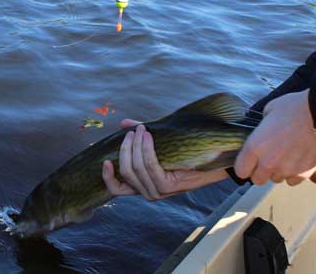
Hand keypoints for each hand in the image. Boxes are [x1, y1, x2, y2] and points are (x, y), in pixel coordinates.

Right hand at [102, 121, 227, 200]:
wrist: (211, 161)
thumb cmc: (183, 153)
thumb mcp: (158, 145)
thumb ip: (139, 137)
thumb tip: (122, 123)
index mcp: (142, 186)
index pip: (117, 189)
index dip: (108, 177)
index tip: (105, 161)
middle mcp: (147, 192)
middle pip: (126, 171)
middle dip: (126, 149)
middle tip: (132, 132)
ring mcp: (157, 192)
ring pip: (137, 168)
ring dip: (136, 146)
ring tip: (142, 130)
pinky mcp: (167, 187)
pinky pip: (150, 166)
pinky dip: (147, 149)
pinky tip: (149, 137)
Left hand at [234, 89, 315, 185]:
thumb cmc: (294, 108)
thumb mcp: (269, 111)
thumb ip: (262, 128)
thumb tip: (263, 132)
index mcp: (255, 146)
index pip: (241, 170)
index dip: (244, 166)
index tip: (248, 162)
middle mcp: (269, 162)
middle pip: (257, 180)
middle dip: (259, 171)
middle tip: (266, 159)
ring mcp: (287, 169)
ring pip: (275, 179)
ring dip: (277, 171)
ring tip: (284, 156)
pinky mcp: (303, 173)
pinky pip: (292, 181)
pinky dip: (293, 174)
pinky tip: (296, 160)